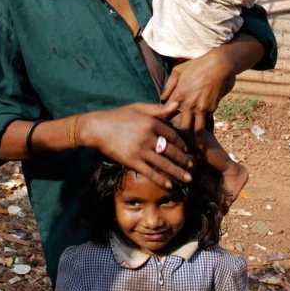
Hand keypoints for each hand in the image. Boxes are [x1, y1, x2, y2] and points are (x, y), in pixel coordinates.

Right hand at [77, 101, 192, 188]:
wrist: (97, 128)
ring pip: (163, 163)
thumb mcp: (138, 108)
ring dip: (178, 172)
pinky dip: (161, 180)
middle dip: (183, 160)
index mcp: (150, 122)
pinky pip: (149, 172)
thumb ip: (158, 109)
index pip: (172, 134)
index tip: (187, 150)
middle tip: (192, 166)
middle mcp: (147, 136)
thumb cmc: (118, 116)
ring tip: (188, 178)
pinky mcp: (131, 161)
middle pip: (171, 150)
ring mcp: (139, 150)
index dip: (181, 143)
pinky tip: (170, 185)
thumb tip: (177, 105)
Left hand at [161, 51, 235, 144]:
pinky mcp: (211, 109)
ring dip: (195, 144)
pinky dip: (203, 132)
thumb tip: (162, 98)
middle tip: (177, 152)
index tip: (161, 135)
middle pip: (182, 128)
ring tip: (194, 156)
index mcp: (178, 95)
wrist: (218, 66)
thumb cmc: (197, 66)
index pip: (168, 115)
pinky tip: (202, 142)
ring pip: (196, 131)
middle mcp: (188, 104)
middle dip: (180, 141)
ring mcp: (201, 108)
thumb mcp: (178, 71)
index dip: (164, 125)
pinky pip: (205, 122)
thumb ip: (169, 85)